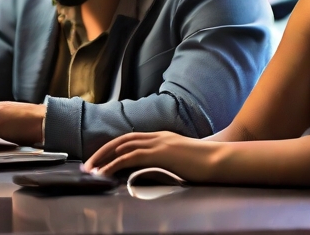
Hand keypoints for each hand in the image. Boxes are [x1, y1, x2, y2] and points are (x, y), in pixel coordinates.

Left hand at [83, 131, 218, 181]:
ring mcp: (159, 143)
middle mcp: (158, 137)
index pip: (132, 139)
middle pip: (123, 140)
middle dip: (103, 151)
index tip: (101, 159)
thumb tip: (153, 172)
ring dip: (104, 158)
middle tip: (88, 165)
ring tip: (91, 170)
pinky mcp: (160, 153)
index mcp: (162, 137)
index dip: (114, 148)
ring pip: (123, 147)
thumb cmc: (205, 164)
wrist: (220, 159)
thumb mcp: (181, 160)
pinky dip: (115, 164)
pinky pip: (131, 157)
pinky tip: (105, 172)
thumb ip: (167, 162)